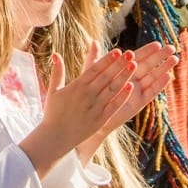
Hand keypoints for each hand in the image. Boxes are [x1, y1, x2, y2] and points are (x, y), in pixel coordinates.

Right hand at [21, 44, 135, 175]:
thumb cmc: (53, 112)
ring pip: (113, 89)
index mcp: (76, 86)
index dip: (107, 59)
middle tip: (130, 54)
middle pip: (106, 76)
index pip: (95, 69)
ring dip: (124, 76)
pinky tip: (131, 87)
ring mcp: (96, 107)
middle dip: (119, 64)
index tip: (117, 51)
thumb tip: (55, 54)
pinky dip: (122, 96)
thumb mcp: (54, 90)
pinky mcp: (101, 119)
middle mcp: (88, 95)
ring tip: (134, 66)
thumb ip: (57, 72)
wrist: (57, 136)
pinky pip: (114, 105)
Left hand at [78, 42, 175, 159]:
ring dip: (163, 68)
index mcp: (121, 70)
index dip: (147, 50)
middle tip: (172, 47)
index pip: (137, 57)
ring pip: (152, 77)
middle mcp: (131, 79)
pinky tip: (168, 77)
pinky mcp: (138, 102)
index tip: (158, 43)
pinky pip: (150, 92)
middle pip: (148, 66)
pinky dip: (159, 85)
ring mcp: (136, 91)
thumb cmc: (89, 91)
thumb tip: (94, 41)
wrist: (89, 113)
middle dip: (160, 57)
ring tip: (174, 59)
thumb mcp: (91, 73)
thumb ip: (95, 58)